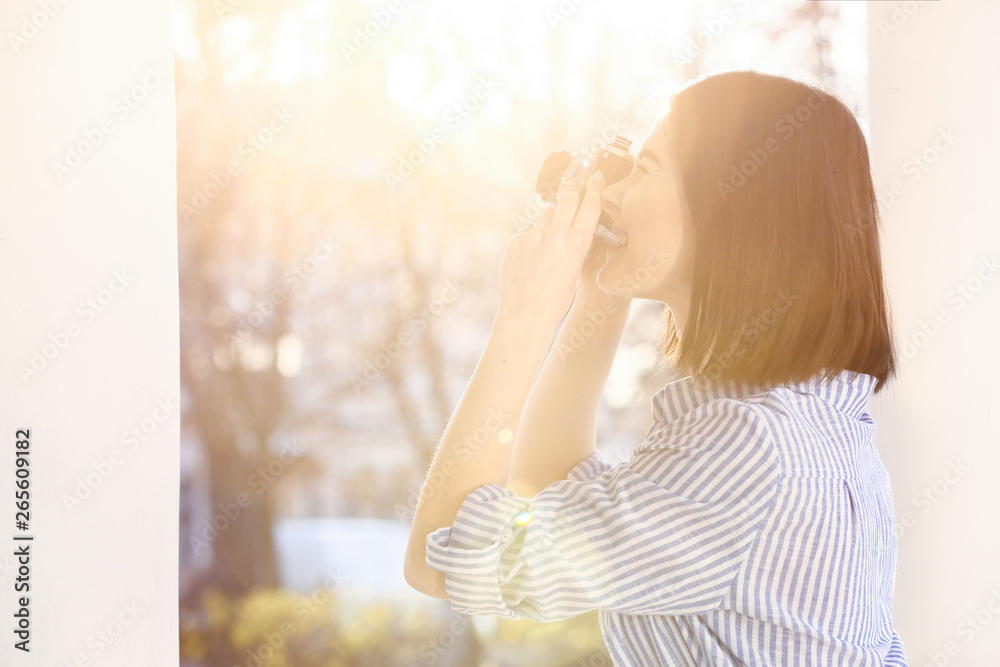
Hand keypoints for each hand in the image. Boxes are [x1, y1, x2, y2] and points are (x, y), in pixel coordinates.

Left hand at [497, 169, 606, 329]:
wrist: (526, 315)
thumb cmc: (556, 300)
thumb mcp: (576, 269)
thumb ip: (575, 245)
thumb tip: (573, 229)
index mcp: (577, 243)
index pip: (590, 205)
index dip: (595, 188)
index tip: (597, 175)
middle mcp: (555, 234)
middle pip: (567, 198)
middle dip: (574, 187)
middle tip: (578, 176)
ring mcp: (533, 236)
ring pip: (547, 215)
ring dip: (553, 221)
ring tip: (552, 243)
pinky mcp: (517, 240)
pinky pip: (530, 232)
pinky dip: (534, 240)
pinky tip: (533, 260)